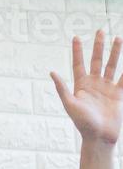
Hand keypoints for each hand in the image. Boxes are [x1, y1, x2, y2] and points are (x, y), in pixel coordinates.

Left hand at [51, 31, 122, 145]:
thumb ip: (62, 88)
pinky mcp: (118, 94)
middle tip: (100, 30)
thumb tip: (51, 72)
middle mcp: (94, 84)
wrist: (99, 137)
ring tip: (118, 38)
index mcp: (80, 86)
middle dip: (98, 46)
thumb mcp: (70, 104)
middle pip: (96, 60)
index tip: (76, 37)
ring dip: (115, 52)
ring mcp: (107, 88)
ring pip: (111, 65)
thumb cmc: (82, 123)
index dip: (77, 51)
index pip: (78, 64)